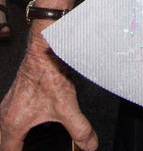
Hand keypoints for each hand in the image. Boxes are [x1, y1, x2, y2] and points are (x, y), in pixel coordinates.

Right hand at [0, 30, 97, 150]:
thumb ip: (80, 129)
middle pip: (4, 143)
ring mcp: (8, 104)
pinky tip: (32, 124)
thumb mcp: (67, 105)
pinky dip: (18, 127)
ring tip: (30, 144)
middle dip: (16, 150)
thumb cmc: (48, 72)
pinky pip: (10, 118)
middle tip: (31, 150)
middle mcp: (5, 115)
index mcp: (12, 124)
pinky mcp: (15, 96)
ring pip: (4, 131)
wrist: (45, 47)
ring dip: (16, 139)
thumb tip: (89, 145)